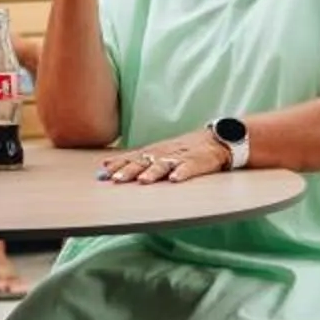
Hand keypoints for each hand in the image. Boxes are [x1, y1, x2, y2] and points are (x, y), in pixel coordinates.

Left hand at [97, 128, 230, 185]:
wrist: (216, 139)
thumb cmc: (183, 148)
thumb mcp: (158, 151)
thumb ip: (135, 159)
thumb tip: (106, 166)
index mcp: (154, 151)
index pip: (133, 157)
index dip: (119, 164)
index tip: (104, 172)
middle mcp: (164, 153)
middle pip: (144, 161)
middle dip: (130, 170)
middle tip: (117, 179)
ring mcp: (181, 157)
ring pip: (164, 164)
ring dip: (153, 172)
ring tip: (143, 180)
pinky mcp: (197, 162)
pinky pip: (189, 168)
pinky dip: (182, 173)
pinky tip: (175, 179)